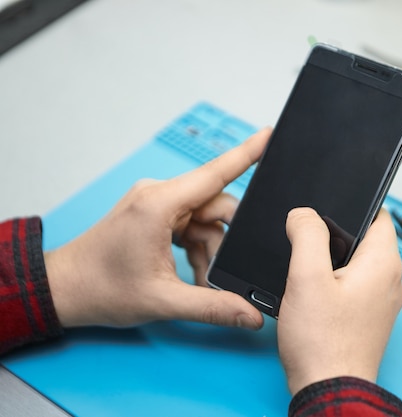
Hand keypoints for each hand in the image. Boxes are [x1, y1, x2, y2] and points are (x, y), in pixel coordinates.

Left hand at [44, 128, 270, 329]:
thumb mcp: (163, 301)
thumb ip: (213, 306)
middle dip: (224, 241)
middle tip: (215, 274)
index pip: (215, 173)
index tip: (270, 134)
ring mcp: (156, 203)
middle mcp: (158, 195)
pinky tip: (192, 272)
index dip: (248, 152)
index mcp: (159, 205)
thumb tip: (251, 314)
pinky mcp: (154, 213)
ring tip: (197, 282)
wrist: (64, 289)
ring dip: (209, 250)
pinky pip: (191, 223)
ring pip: (206, 218)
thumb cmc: (101, 288)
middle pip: (216, 204)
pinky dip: (197, 248)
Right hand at [277, 207, 401, 394]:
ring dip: (333, 262)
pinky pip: (356, 286)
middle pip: (365, 238)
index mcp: (384, 263)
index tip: (324, 212)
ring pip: (358, 263)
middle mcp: (391, 280)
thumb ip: (306, 235)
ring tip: (309, 276)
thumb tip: (303, 214)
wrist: (330, 389)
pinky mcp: (371, 317)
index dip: (349, 207)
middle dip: (335, 236)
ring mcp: (383, 301)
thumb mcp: (306, 276)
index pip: (377, 214)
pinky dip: (336, 283)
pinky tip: (315, 297)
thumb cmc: (323, 343)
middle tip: (308, 249)